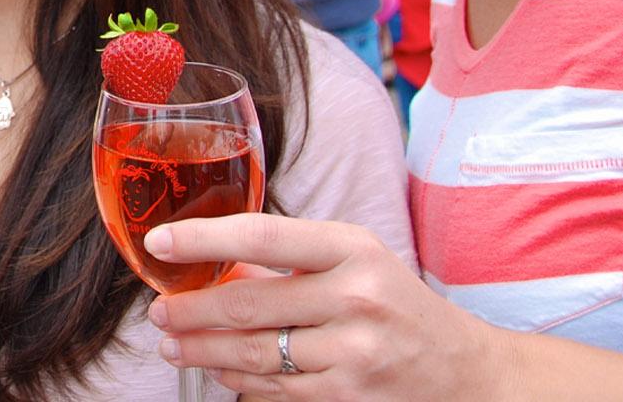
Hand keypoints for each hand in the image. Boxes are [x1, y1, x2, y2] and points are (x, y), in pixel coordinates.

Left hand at [144, 214, 497, 400]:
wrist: (464, 371)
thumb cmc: (396, 302)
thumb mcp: (353, 261)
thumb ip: (287, 260)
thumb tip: (209, 263)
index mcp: (352, 249)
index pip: (261, 236)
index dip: (202, 239)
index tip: (159, 243)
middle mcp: (355, 298)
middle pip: (247, 303)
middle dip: (189, 310)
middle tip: (157, 311)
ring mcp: (354, 353)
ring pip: (255, 354)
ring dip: (202, 351)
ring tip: (172, 344)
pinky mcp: (350, 398)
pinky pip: (276, 391)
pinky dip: (239, 382)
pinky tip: (219, 371)